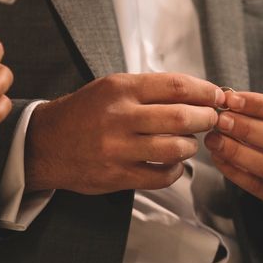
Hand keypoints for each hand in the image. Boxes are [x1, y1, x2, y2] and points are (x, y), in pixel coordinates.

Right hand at [25, 73, 224, 193]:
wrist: (45, 143)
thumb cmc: (84, 112)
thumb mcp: (111, 88)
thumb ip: (149, 89)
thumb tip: (194, 94)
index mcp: (121, 89)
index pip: (176, 86)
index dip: (205, 91)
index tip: (218, 96)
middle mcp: (120, 117)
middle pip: (181, 117)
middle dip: (205, 118)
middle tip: (210, 120)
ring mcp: (118, 149)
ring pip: (175, 148)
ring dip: (191, 145)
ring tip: (189, 142)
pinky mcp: (117, 175)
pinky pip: (161, 176)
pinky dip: (176, 170)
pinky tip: (173, 164)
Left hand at [204, 91, 262, 230]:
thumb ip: (262, 112)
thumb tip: (227, 99)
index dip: (259, 105)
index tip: (231, 99)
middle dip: (247, 129)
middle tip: (220, 121)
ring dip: (237, 152)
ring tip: (214, 140)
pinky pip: (257, 186)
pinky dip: (234, 171)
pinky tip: (218, 158)